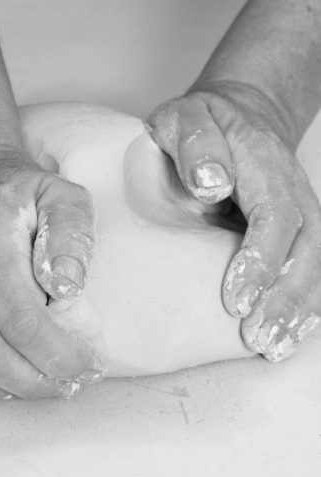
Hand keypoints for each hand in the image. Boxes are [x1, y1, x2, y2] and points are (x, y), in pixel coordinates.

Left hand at [147, 81, 320, 361]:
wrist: (239, 111)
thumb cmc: (202, 120)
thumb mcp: (185, 118)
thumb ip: (196, 145)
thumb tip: (213, 186)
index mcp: (264, 163)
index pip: (274, 217)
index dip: (260, 261)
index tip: (234, 300)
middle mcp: (292, 188)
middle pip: (305, 248)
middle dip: (284, 298)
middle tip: (258, 338)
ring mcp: (300, 207)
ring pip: (315, 262)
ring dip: (299, 308)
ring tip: (274, 347)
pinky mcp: (297, 225)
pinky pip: (311, 264)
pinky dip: (306, 301)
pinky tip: (291, 332)